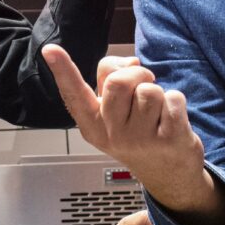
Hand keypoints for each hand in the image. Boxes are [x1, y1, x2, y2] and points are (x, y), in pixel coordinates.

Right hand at [42, 44, 208, 212]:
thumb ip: (110, 82)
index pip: (74, 94)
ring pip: (149, 89)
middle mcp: (113, 134)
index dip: (62, 70)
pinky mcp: (171, 140)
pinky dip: (176, 101)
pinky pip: (173, 98)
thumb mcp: (111, 115)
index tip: (49, 49)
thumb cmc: (136, 134)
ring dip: (157, 91)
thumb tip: (132, 62)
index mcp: (92, 125)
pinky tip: (171, 120)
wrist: (166, 175)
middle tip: (143, 84)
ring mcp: (142, 140)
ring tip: (155, 111)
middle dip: (136, 74)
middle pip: (118, 81)